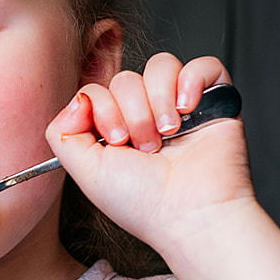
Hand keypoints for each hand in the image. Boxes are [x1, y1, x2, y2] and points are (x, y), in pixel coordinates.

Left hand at [46, 53, 253, 254]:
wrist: (191, 214)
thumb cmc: (145, 203)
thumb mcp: (86, 171)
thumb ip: (62, 133)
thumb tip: (78, 99)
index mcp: (118, 129)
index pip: (98, 90)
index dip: (103, 109)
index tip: (117, 140)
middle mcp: (148, 115)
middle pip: (127, 78)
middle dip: (133, 113)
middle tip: (147, 148)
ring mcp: (182, 106)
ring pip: (161, 65)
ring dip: (160, 99)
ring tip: (169, 133)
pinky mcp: (216, 101)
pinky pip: (204, 65)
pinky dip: (193, 80)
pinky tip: (189, 109)